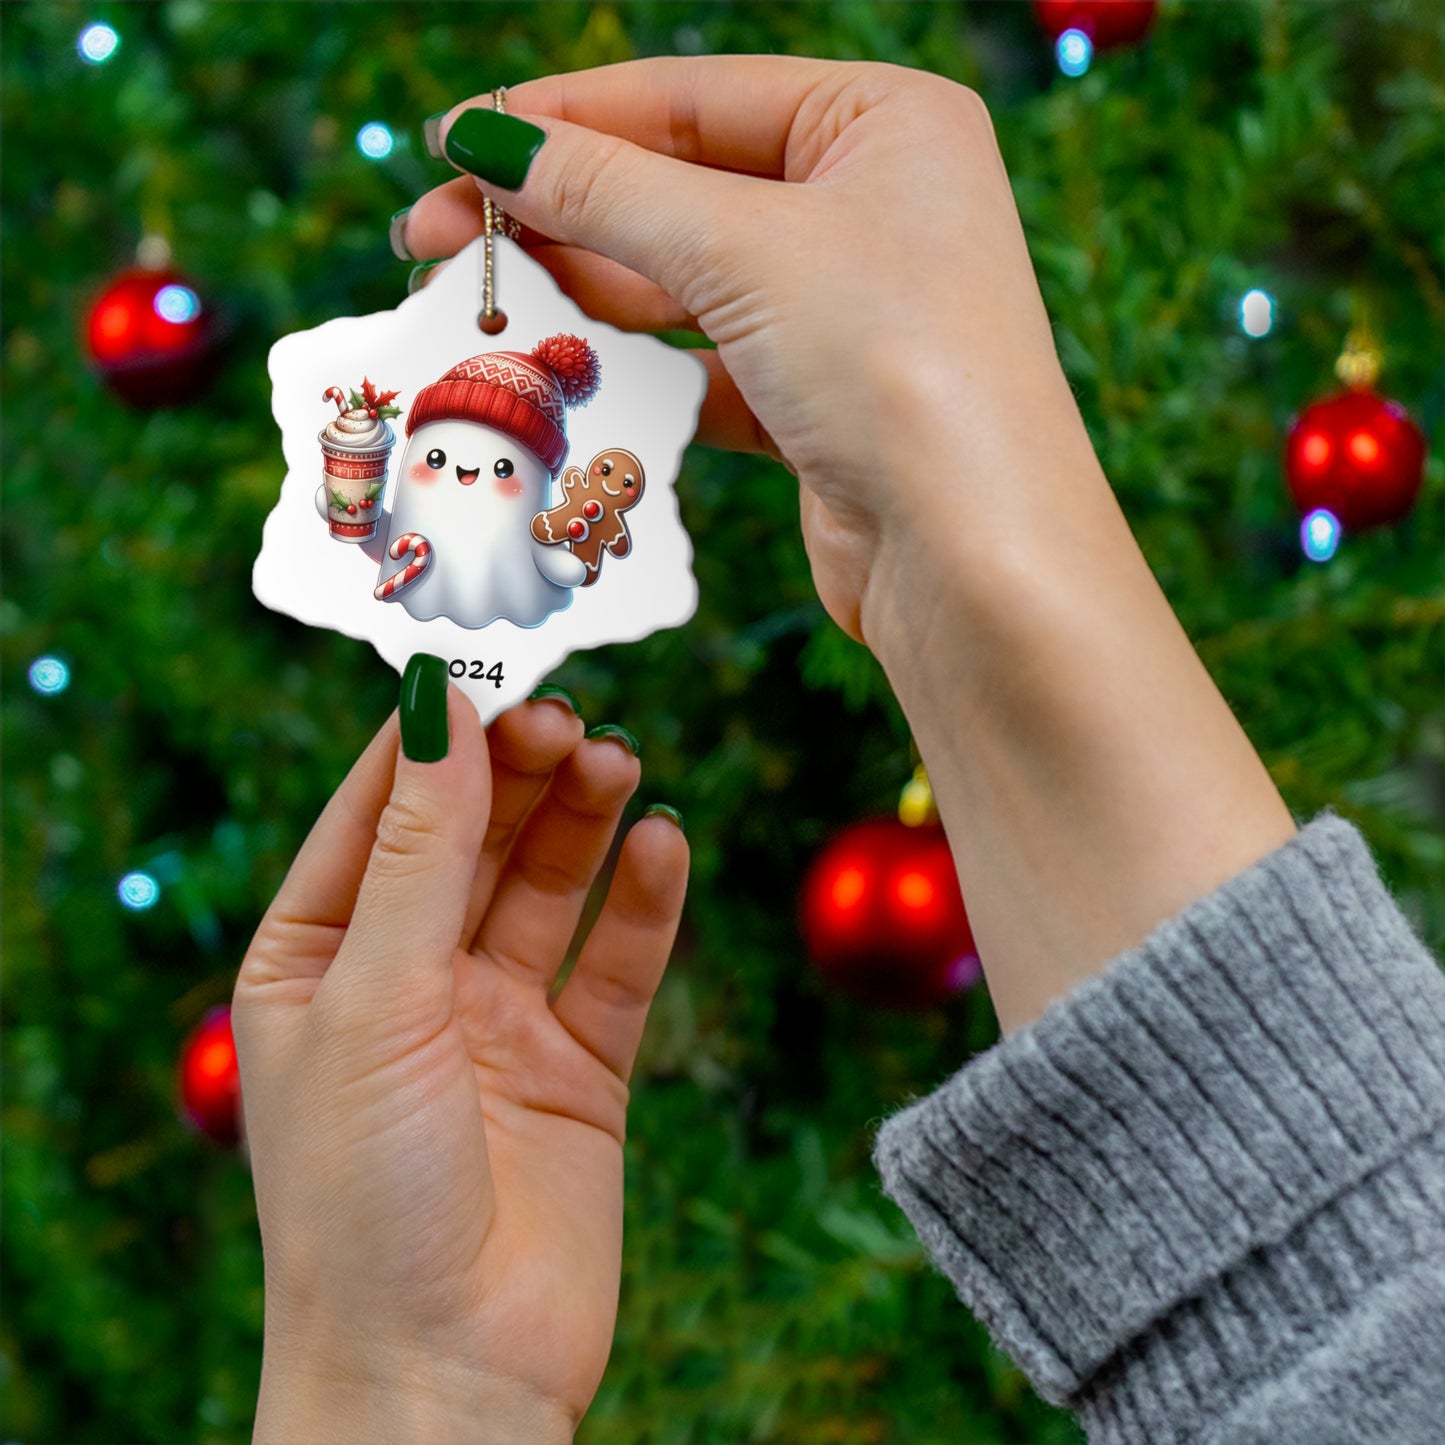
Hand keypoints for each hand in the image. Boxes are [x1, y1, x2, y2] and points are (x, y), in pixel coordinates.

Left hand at [232, 687, 686, 1439]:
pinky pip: (616, 964)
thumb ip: (417, 853)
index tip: (490, 669)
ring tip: (620, 762)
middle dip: (519, 773)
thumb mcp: (373, 1001)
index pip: (376, 812)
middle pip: (472, 838)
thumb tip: (436, 708)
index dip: (432, 739)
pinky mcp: (579, 1070)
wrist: (444, 1377)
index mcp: (317, 960)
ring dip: (584, 821)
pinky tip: (664, 844)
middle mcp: (407, 981)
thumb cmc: (362, 1199)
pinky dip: (644, 903)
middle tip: (573, 719)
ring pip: (548, 887)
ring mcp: (497, 1024)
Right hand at [402, 56, 1085, 642]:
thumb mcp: (744, 250)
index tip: (453, 142)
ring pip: (686, 281)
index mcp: (882, 122)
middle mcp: (872, 204)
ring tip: (480, 302)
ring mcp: (847, 307)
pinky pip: (707, 363)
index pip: (689, 97)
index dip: (562, 118)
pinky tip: (565, 374)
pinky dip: (639, 371)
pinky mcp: (820, 400)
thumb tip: (487, 141)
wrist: (973, 559)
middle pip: (679, 188)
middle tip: (432, 236)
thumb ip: (609, 191)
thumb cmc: (896, 367)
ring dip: (585, 294)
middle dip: (557, 213)